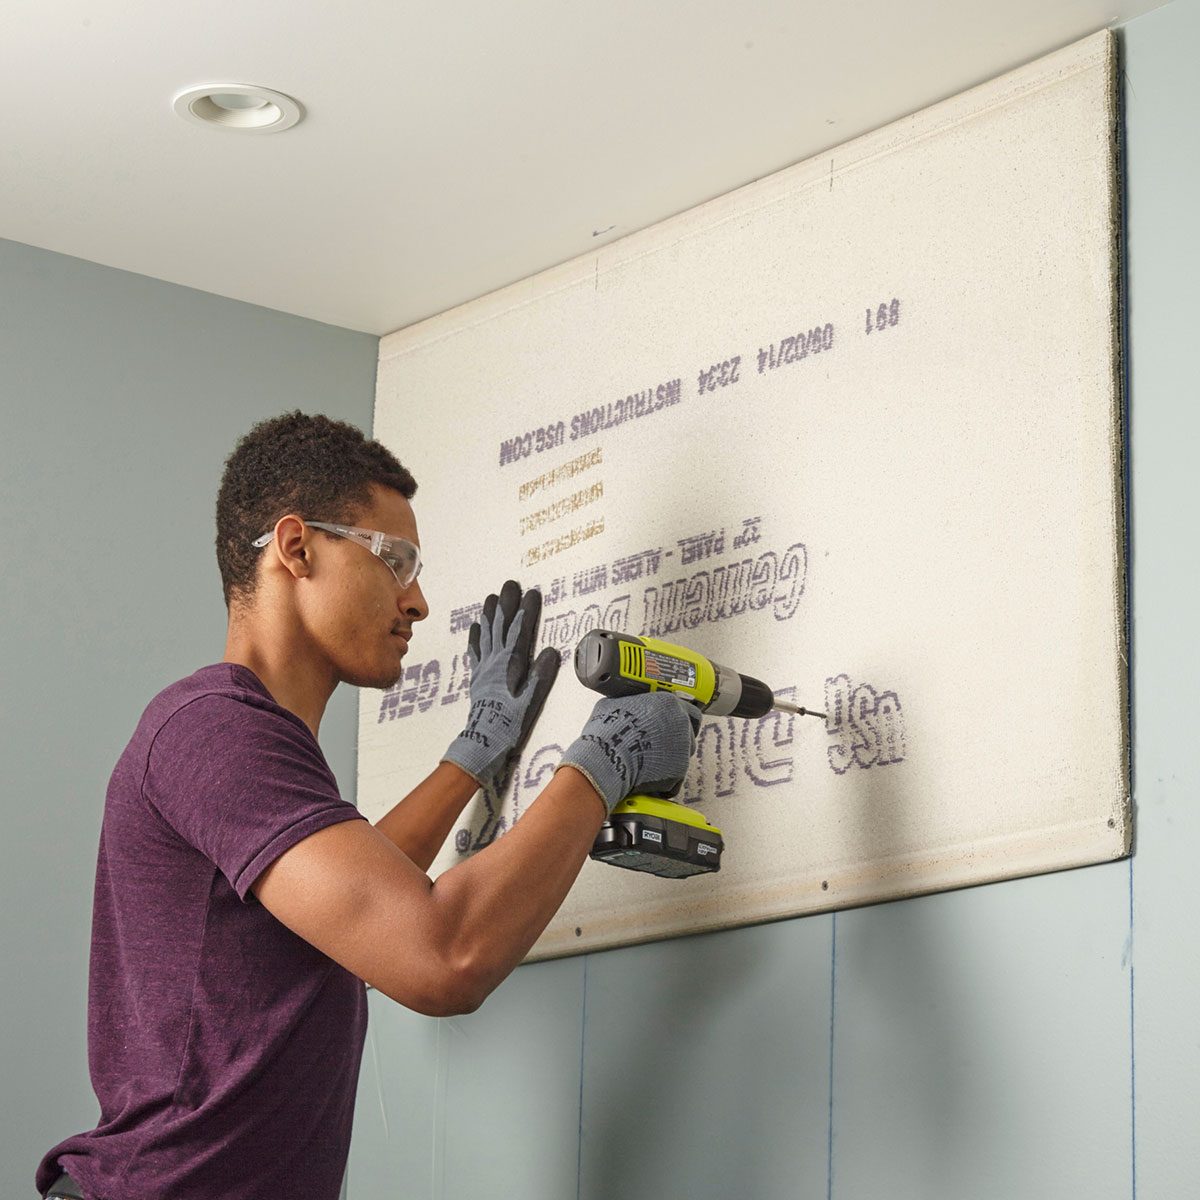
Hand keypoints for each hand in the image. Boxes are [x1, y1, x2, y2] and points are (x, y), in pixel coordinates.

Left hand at [442, 580, 559, 786]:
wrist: (483, 741)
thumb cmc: (509, 723)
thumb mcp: (531, 702)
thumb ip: (540, 676)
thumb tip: (552, 651)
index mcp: (510, 664)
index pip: (520, 630)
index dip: (527, 611)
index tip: (532, 592)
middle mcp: (495, 661)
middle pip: (501, 626)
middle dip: (507, 604)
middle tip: (510, 583)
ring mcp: (484, 667)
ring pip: (487, 634)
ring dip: (490, 614)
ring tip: (492, 597)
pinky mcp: (477, 676)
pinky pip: (476, 650)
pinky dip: (476, 636)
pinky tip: (476, 626)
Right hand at [556, 692, 700, 813]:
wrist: (607, 757)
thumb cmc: (608, 731)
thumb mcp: (613, 704)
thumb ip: (629, 704)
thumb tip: (623, 706)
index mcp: (669, 703)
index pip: (690, 710)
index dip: (681, 720)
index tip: (674, 726)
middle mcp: (681, 724)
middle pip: (688, 734)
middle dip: (676, 741)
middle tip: (660, 746)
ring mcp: (683, 748)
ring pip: (683, 756)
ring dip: (671, 759)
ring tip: (650, 763)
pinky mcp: (679, 771)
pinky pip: (675, 776)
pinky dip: (664, 778)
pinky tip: (648, 776)